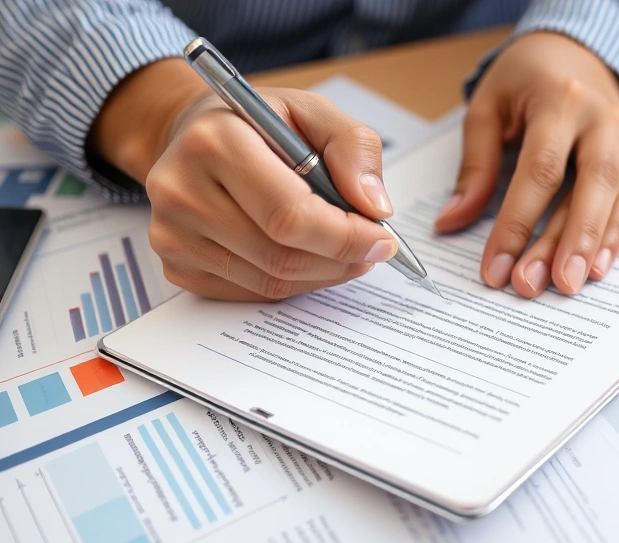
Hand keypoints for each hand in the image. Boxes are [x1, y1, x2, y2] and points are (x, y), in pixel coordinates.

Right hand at [91, 59, 396, 300]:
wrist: (193, 136)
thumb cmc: (258, 124)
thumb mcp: (311, 111)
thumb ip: (353, 147)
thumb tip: (375, 207)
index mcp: (214, 142)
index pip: (289, 214)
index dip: (345, 236)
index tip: (382, 239)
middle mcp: (181, 190)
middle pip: (281, 256)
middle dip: (341, 259)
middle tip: (372, 250)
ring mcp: (171, 234)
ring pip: (270, 282)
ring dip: (322, 274)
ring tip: (344, 251)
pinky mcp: (175, 265)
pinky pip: (250, 292)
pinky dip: (291, 283)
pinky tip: (306, 256)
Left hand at [434, 32, 618, 297]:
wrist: (574, 46)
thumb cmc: (525, 77)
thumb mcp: (488, 107)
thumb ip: (475, 165)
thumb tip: (452, 222)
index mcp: (559, 100)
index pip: (539, 171)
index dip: (516, 223)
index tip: (496, 267)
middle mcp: (600, 118)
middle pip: (590, 186)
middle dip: (564, 242)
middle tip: (539, 285)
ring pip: (617, 195)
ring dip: (594, 245)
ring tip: (572, 285)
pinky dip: (618, 234)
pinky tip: (598, 267)